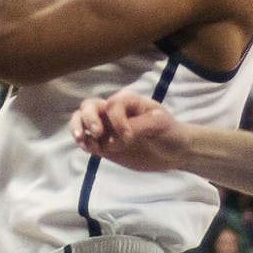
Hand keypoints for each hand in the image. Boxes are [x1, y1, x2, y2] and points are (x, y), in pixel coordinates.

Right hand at [70, 90, 188, 171]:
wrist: (174, 152)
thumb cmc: (169, 131)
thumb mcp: (159, 124)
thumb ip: (136, 126)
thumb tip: (110, 138)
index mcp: (129, 101)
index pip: (112, 104)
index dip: (117, 120)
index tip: (130, 137)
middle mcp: (114, 111)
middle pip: (89, 105)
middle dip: (89, 118)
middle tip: (98, 134)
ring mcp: (108, 128)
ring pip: (82, 120)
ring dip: (78, 127)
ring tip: (81, 140)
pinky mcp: (105, 146)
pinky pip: (88, 141)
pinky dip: (84, 143)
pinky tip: (91, 149)